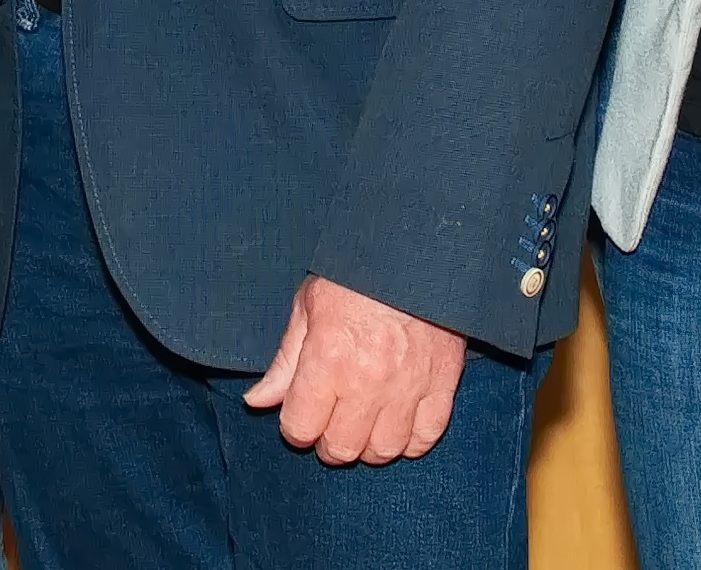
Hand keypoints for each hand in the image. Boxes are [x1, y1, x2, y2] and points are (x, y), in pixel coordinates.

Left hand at [240, 275, 465, 464]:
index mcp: (327, 360)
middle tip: (331, 423)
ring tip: (364, 425)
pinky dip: (410, 441)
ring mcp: (408, 387)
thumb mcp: (309, 307)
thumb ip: (285, 361)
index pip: (300, 429)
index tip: (302, 414)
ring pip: (384, 451)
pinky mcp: (443, 384)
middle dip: (328, 442)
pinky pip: (425, 437)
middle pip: (341, 448)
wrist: (416, 249)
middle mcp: (367, 382)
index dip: (295, 426)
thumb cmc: (356, 274)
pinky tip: (398, 424)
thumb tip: (257, 401)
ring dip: (368, 447)